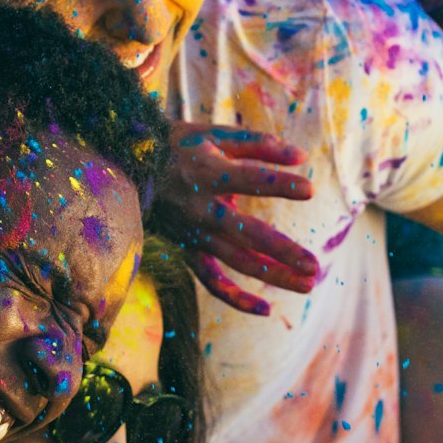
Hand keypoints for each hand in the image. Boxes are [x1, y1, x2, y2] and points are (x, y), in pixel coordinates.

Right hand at [151, 122, 318, 315]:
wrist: (128, 166)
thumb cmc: (179, 146)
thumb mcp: (214, 134)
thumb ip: (258, 144)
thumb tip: (302, 155)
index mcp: (208, 172)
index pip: (249, 179)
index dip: (279, 185)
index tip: (310, 189)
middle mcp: (201, 207)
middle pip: (246, 233)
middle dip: (282, 251)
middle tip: (315, 265)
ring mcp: (194, 233)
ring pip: (236, 261)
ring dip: (273, 275)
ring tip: (307, 284)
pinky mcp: (187, 250)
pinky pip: (211, 281)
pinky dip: (235, 298)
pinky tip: (266, 309)